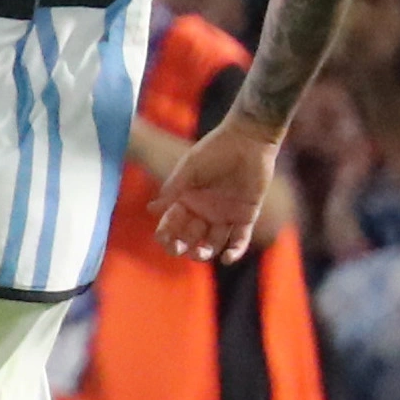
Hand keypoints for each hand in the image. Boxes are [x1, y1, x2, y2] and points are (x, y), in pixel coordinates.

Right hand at [152, 116, 282, 261]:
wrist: (247, 141)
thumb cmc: (214, 151)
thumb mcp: (189, 169)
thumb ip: (173, 189)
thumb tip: (152, 209)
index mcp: (186, 200)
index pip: (172, 223)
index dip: (166, 234)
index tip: (164, 241)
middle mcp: (204, 210)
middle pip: (191, 236)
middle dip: (184, 246)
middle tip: (182, 250)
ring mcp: (225, 214)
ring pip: (214, 241)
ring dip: (206, 251)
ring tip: (203, 252)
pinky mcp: (246, 215)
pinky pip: (240, 238)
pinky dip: (235, 250)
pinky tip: (227, 258)